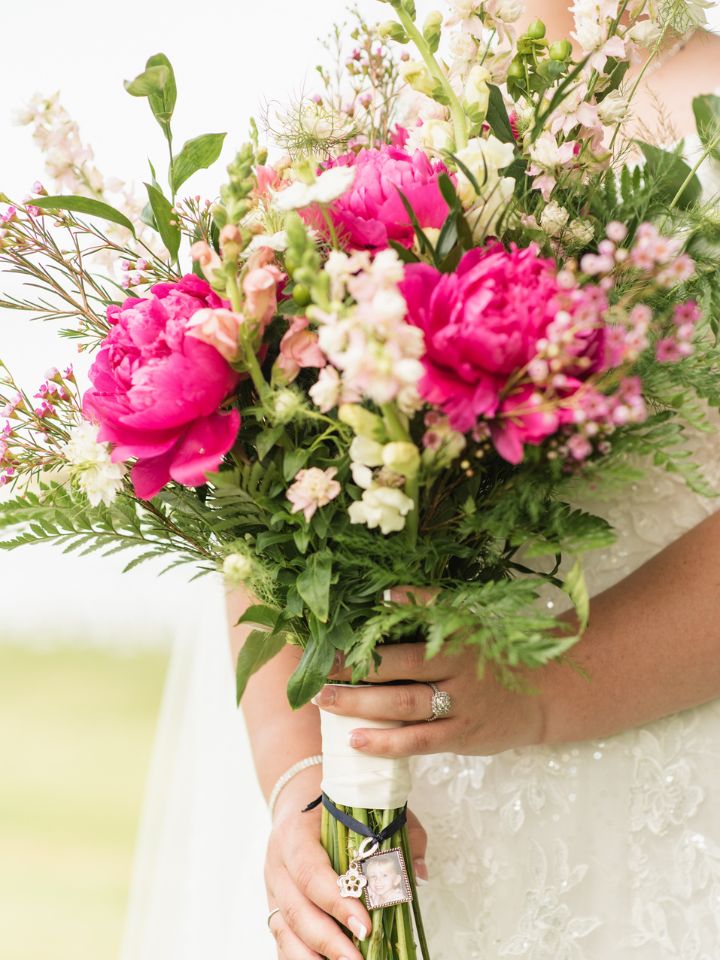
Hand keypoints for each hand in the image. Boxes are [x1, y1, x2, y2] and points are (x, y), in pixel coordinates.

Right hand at [265, 767, 427, 959]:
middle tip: (357, 959)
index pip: (310, 871)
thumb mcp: (368, 806)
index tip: (365, 924)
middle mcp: (277, 863)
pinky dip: (300, 957)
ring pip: (284, 930)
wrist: (298, 798)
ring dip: (312, 956)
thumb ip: (399, 834)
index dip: (336, 901)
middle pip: (296, 909)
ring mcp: (273, 888)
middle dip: (328, 940)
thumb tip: (419, 874)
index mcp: (295, 833)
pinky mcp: (275, 906)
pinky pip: (282, 939)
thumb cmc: (336, 805)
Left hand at [316, 587, 546, 758]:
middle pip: (397, 667)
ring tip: (325, 702)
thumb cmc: (490, 654)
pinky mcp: (462, 735)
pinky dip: (386, 741)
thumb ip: (428, 609)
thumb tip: (385, 593)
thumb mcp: (467, 623)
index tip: (330, 636)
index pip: (404, 630)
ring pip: (403, 704)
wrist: (541, 693)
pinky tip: (357, 739)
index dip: (366, 634)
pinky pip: (419, 740)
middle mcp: (456, 667)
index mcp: (454, 634)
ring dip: (360, 704)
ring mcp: (460, 703)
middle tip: (317, 671)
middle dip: (353, 670)